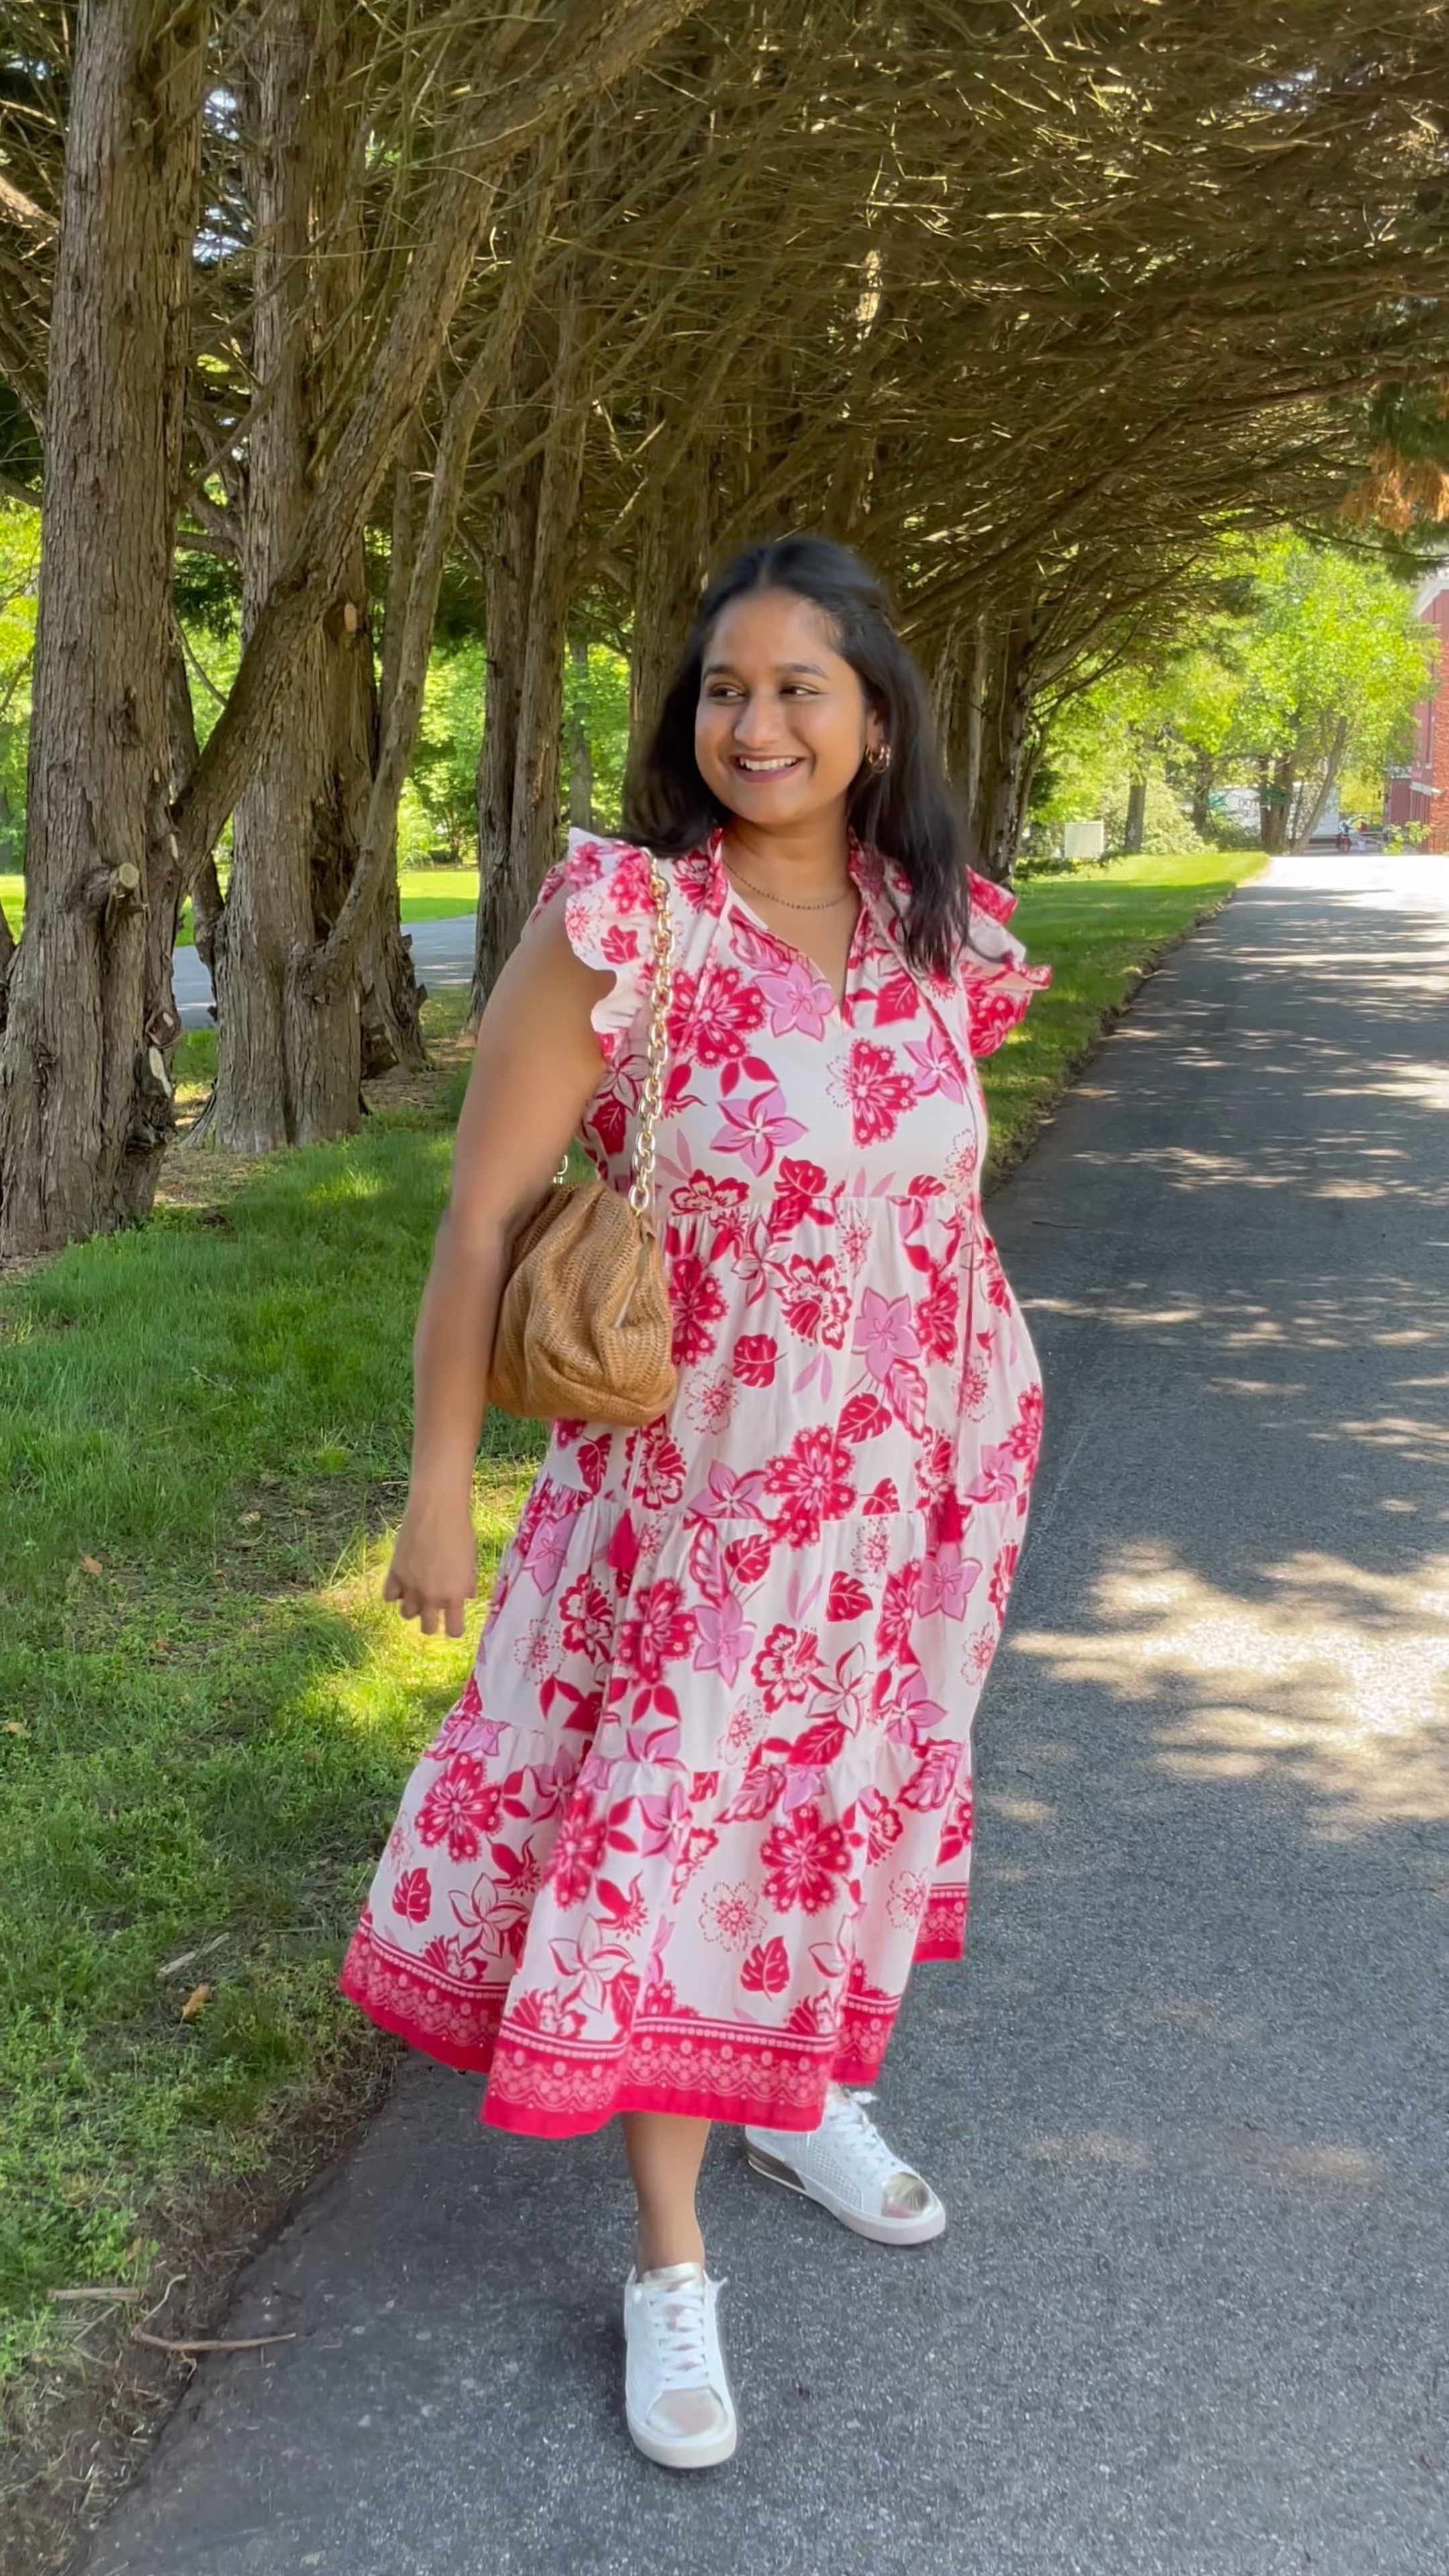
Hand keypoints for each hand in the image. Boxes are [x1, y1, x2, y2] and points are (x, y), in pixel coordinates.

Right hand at [382, 1491, 477, 1637]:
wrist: (436, 1511)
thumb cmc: (460, 1532)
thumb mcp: (470, 1561)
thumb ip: (465, 1583)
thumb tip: (465, 1596)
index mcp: (455, 1595)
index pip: (454, 1630)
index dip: (454, 1629)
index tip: (453, 1623)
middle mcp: (432, 1596)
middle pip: (428, 1628)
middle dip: (432, 1623)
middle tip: (433, 1611)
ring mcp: (411, 1586)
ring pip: (406, 1615)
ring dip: (413, 1607)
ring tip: (417, 1594)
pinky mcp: (394, 1573)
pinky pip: (389, 1597)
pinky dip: (395, 1593)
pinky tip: (402, 1584)